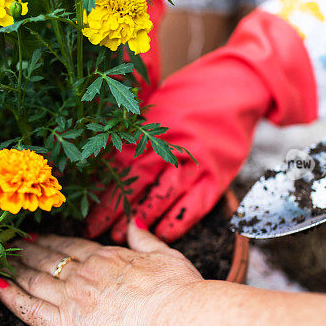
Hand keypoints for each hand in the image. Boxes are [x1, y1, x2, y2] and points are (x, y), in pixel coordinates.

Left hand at [0, 220, 202, 325]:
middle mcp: (84, 274)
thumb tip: (135, 223)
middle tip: (10, 244)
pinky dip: (12, 297)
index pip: (71, 247)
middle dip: (28, 251)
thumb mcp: (167, 256)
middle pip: (48, 259)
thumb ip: (145, 239)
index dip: (51, 241)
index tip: (37, 236)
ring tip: (0, 261)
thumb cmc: (177, 293)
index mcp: (106, 257)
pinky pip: (30, 309)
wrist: (172, 323)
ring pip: (35, 280)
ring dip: (16, 269)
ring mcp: (71, 298)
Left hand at [86, 9, 318, 242]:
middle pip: (136, 184)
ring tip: (119, 238)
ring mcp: (196, 161)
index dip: (101, 190)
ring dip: (140, 220)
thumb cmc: (191, 94)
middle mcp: (172, 145)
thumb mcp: (156, 102)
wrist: (240, 87)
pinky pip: (195, 205)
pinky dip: (177, 222)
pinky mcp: (218, 174)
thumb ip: (130, 124)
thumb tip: (94, 142)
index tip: (85, 210)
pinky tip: (160, 236)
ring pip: (162, 196)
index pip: (119, 164)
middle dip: (114, 210)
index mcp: (153, 126)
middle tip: (95, 232)